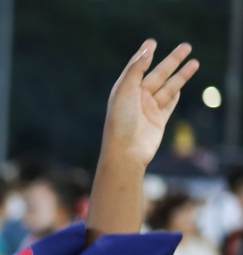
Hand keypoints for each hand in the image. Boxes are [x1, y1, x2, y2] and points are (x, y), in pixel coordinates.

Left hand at [101, 40, 198, 170]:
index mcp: (125, 90)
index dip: (145, 54)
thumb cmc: (121, 121)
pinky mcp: (158, 121)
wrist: (126, 151)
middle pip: (158, 74)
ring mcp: (148, 109)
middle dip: (172, 60)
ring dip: (181, 75)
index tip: (152, 42)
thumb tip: (147, 51)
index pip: (136, 67)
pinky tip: (180, 88)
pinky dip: (175, 96)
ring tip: (194, 62)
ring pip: (168, 88)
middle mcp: (136, 98)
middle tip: (186, 46)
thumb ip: (135, 70)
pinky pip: (168, 105)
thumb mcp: (125, 91)